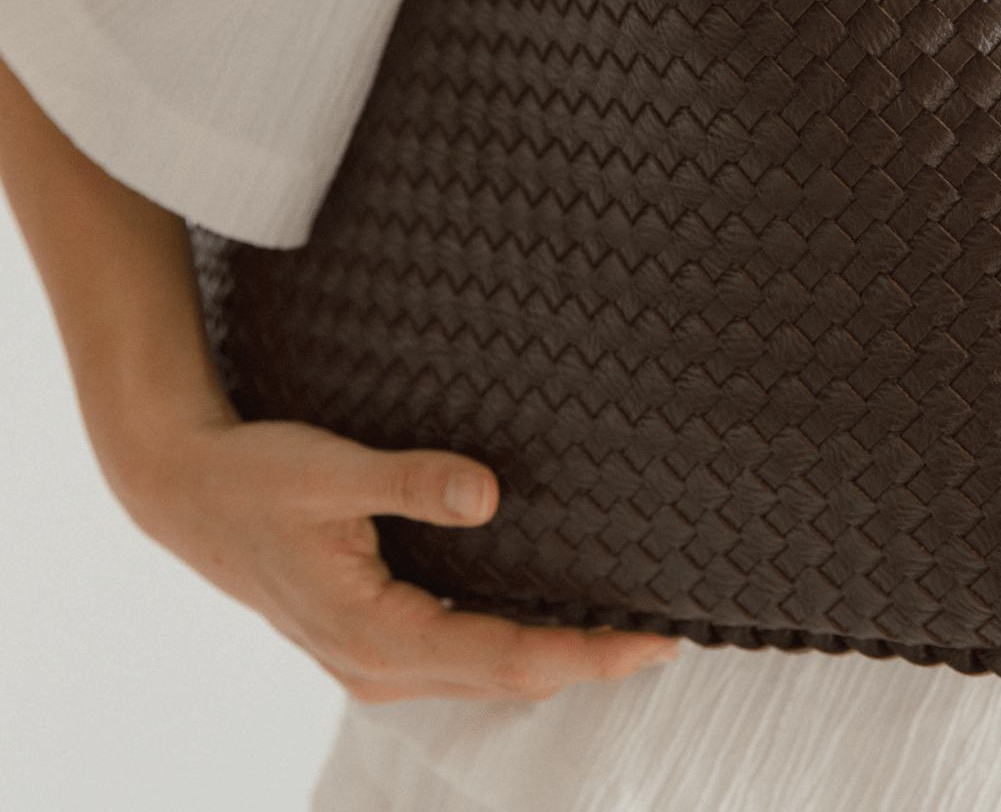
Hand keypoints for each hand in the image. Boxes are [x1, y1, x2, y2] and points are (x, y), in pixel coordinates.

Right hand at [124, 412, 678, 703]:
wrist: (184, 493)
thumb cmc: (255, 477)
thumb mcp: (333, 469)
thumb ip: (413, 480)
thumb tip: (490, 493)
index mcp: (375, 634)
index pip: (507, 658)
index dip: (587, 654)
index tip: (654, 640)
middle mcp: (376, 665)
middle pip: (507, 679)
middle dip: (588, 662)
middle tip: (666, 635)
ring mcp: (370, 661)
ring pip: (484, 676)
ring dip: (553, 659)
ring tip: (624, 631)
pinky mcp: (368, 641)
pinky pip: (457, 658)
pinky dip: (510, 647)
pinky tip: (546, 616)